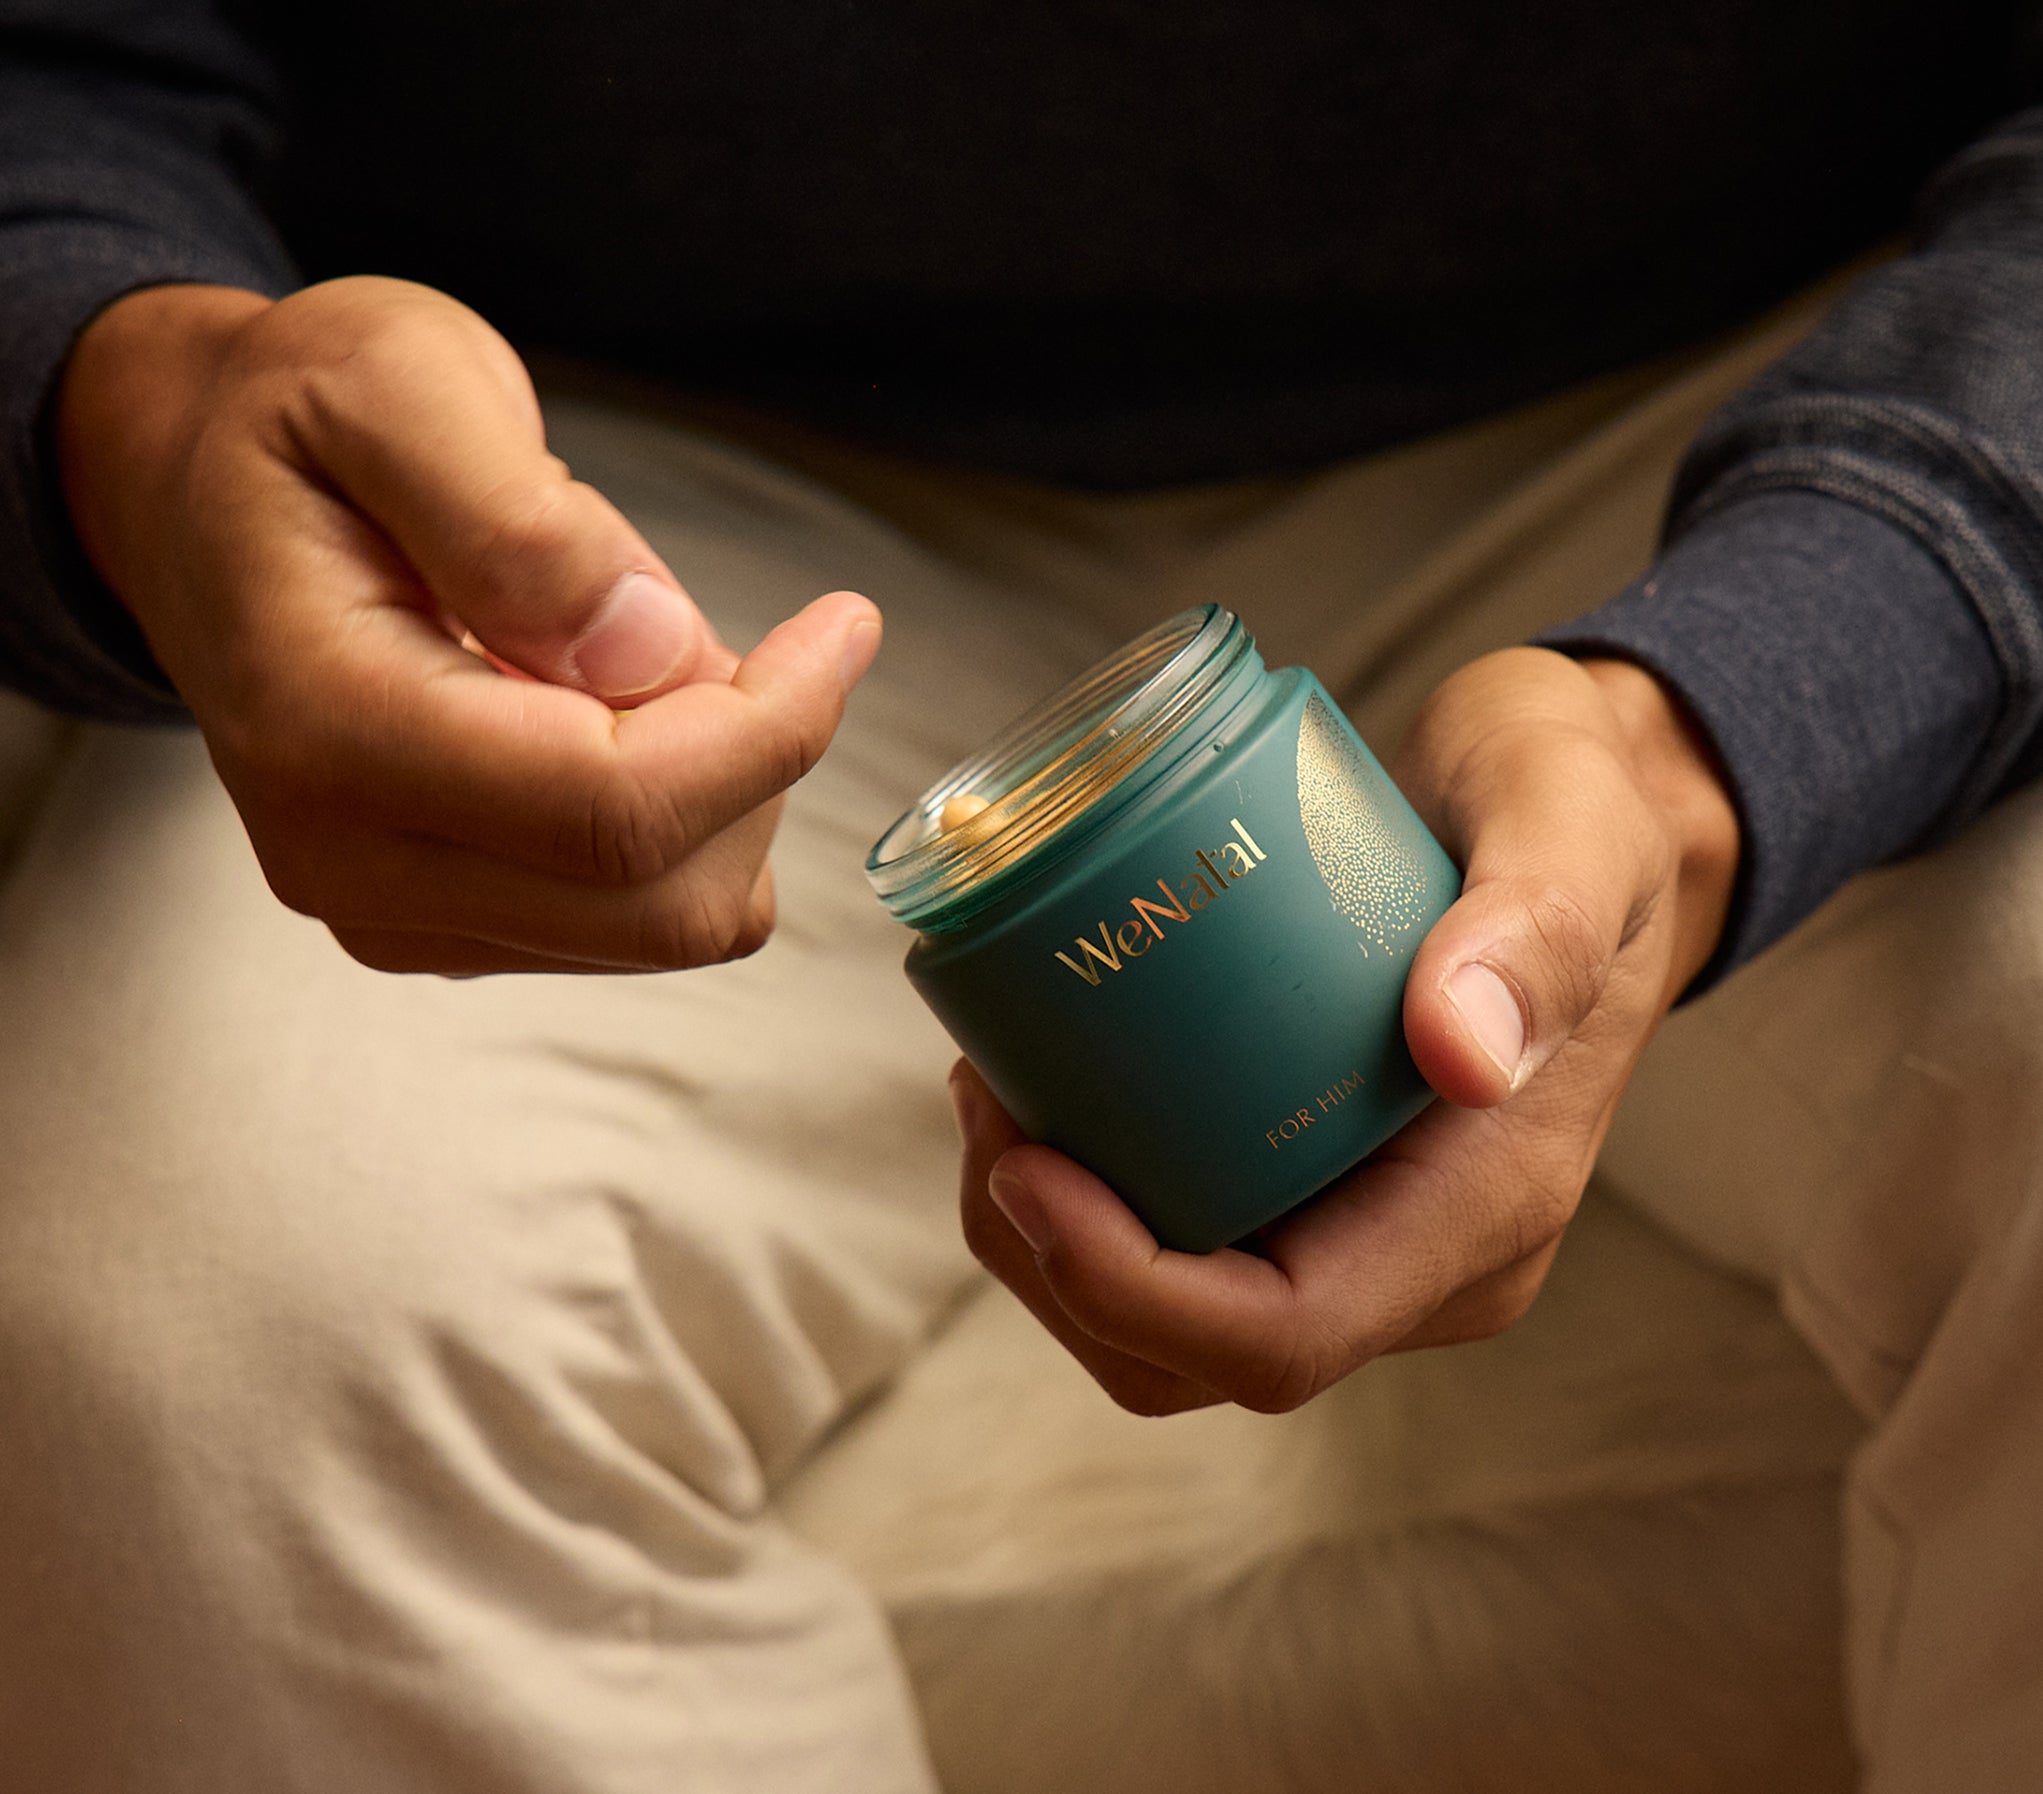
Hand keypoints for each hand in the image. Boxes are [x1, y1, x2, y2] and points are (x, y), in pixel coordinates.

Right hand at [57, 276, 879, 973]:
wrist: (197, 489)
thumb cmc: (300, 420)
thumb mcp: (400, 383)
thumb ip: (520, 521)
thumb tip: (646, 650)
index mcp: (330, 726)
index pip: (616, 809)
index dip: (772, 729)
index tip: (843, 626)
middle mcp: (350, 857)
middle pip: (659, 900)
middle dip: (754, 769)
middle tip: (741, 637)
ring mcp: (393, 909)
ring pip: (665, 925)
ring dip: (721, 796)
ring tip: (645, 659)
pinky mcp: (443, 923)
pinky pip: (634, 922)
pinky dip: (681, 825)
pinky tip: (616, 716)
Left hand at [952, 647, 1738, 1413]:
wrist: (1578, 821)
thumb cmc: (1575, 815)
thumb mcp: (1574, 829)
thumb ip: (1535, 927)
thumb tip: (1457, 1051)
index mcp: (1483, 1213)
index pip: (1281, 1337)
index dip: (1129, 1290)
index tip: (1026, 1163)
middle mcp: (1418, 1258)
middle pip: (1185, 1354)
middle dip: (1051, 1258)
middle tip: (985, 1092)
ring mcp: (1357, 1230)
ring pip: (1154, 1319)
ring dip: (1040, 1231)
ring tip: (991, 1076)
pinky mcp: (1303, 1184)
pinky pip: (1167, 1240)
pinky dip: (1073, 1187)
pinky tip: (1032, 1073)